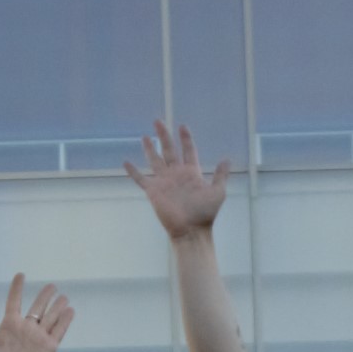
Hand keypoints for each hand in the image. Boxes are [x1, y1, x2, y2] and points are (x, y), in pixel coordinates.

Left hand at [0, 272, 73, 351]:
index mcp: (9, 325)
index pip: (14, 302)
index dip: (17, 288)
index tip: (21, 275)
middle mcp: (25, 329)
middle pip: (37, 307)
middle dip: (44, 296)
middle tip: (52, 285)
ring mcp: (38, 337)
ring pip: (50, 316)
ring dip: (57, 306)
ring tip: (63, 296)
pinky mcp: (49, 347)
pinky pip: (59, 330)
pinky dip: (65, 320)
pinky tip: (70, 310)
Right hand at [128, 120, 227, 239]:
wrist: (191, 230)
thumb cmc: (205, 213)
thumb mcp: (217, 192)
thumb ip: (220, 175)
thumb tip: (226, 158)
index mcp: (191, 172)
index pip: (188, 150)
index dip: (185, 138)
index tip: (182, 126)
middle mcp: (176, 174)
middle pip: (169, 150)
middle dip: (164, 135)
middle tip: (158, 121)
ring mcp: (164, 181)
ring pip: (155, 160)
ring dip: (150, 148)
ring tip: (145, 136)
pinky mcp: (153, 191)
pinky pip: (141, 179)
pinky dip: (133, 172)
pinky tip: (125, 163)